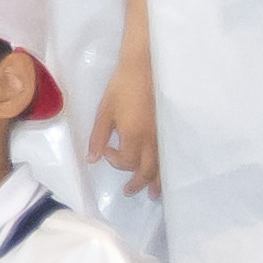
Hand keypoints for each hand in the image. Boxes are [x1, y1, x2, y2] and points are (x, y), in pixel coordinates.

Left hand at [93, 54, 158, 194]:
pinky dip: (167, 168)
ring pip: (161, 165)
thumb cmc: (122, 87)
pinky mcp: (169, 129)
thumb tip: (93, 159)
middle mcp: (150, 140)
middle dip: (137, 183)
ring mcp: (162, 135)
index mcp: (133, 136)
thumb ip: (99, 137)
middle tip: (129, 192)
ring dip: (156, 182)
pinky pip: (169, 155)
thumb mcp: (104, 112)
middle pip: (146, 170)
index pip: (125, 161)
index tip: (107, 150)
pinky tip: (166, 173)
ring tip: (153, 195)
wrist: (146, 67)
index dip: (114, 161)